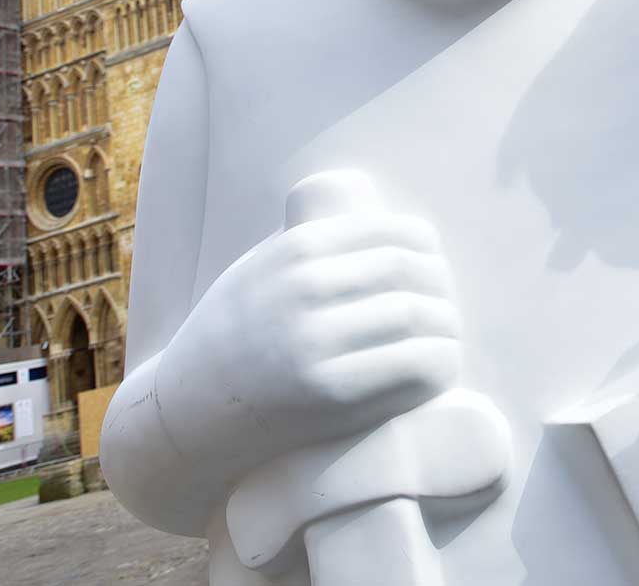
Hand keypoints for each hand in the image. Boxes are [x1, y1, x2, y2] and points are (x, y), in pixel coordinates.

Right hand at [165, 169, 462, 448]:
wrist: (191, 407)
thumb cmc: (236, 334)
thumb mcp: (263, 268)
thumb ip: (312, 247)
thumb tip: (387, 231)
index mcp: (296, 250)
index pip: (392, 234)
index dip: (427, 250)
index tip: (432, 266)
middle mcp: (305, 289)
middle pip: (408, 273)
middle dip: (441, 289)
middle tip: (445, 308)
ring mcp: (315, 341)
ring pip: (413, 315)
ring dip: (446, 325)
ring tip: (447, 336)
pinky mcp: (328, 391)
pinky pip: (408, 363)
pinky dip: (439, 360)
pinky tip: (442, 364)